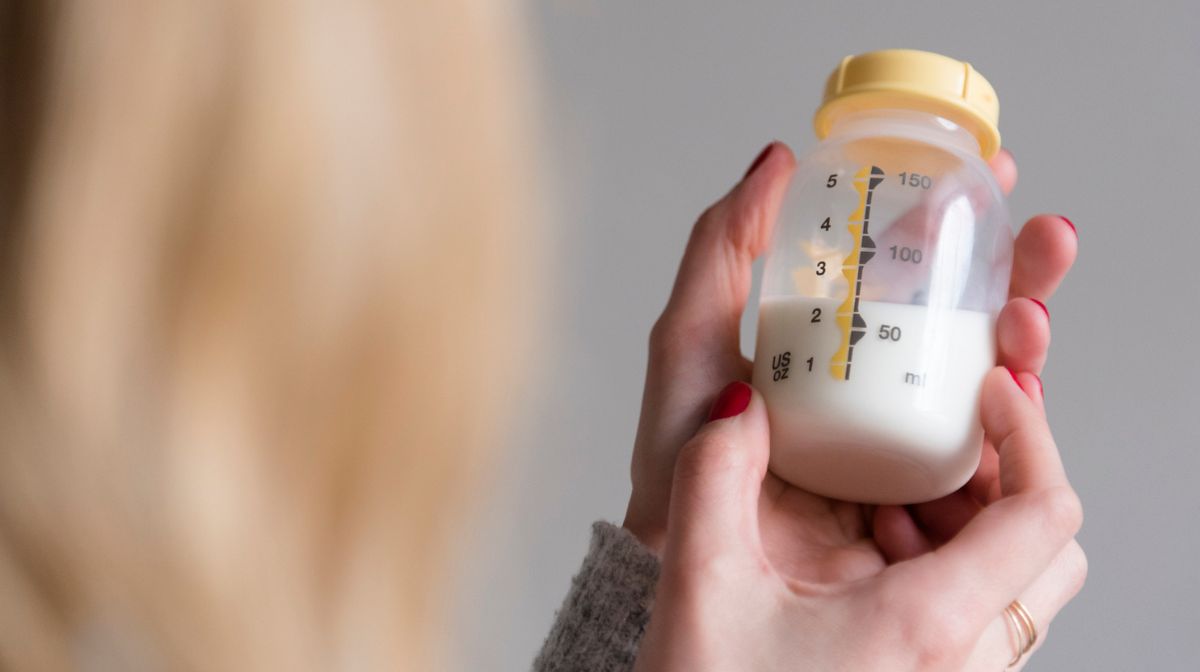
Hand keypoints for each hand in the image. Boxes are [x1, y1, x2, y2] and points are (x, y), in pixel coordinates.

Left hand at [623, 142, 1078, 559]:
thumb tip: (777, 158)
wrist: (686, 555)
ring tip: (1025, 313)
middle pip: (968, 321)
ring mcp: (907, 449)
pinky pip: (994, 460)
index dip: (955, 226)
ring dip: (1026, 338)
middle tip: (1042, 239)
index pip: (911, 275)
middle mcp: (878, 393)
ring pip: (993, 382)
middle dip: (1020, 274)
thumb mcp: (691, 336)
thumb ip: (723, 248)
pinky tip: (1016, 388)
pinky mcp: (928, 510)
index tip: (988, 175)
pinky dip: (1020, 424)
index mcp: (834, 346)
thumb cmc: (678, 454)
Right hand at [634, 371, 1082, 670]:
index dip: (1030, 433)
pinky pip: (982, 617)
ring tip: (889, 502)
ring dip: (971, 524)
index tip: (991, 392)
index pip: (1042, 514)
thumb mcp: (701, 583)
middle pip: (1049, 548)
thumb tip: (743, 408)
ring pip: (1020, 585)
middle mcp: (961, 662)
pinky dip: (946, 564)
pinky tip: (871, 553)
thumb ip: (715, 476)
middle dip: (1002, 477)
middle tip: (944, 439)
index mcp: (925, 626)